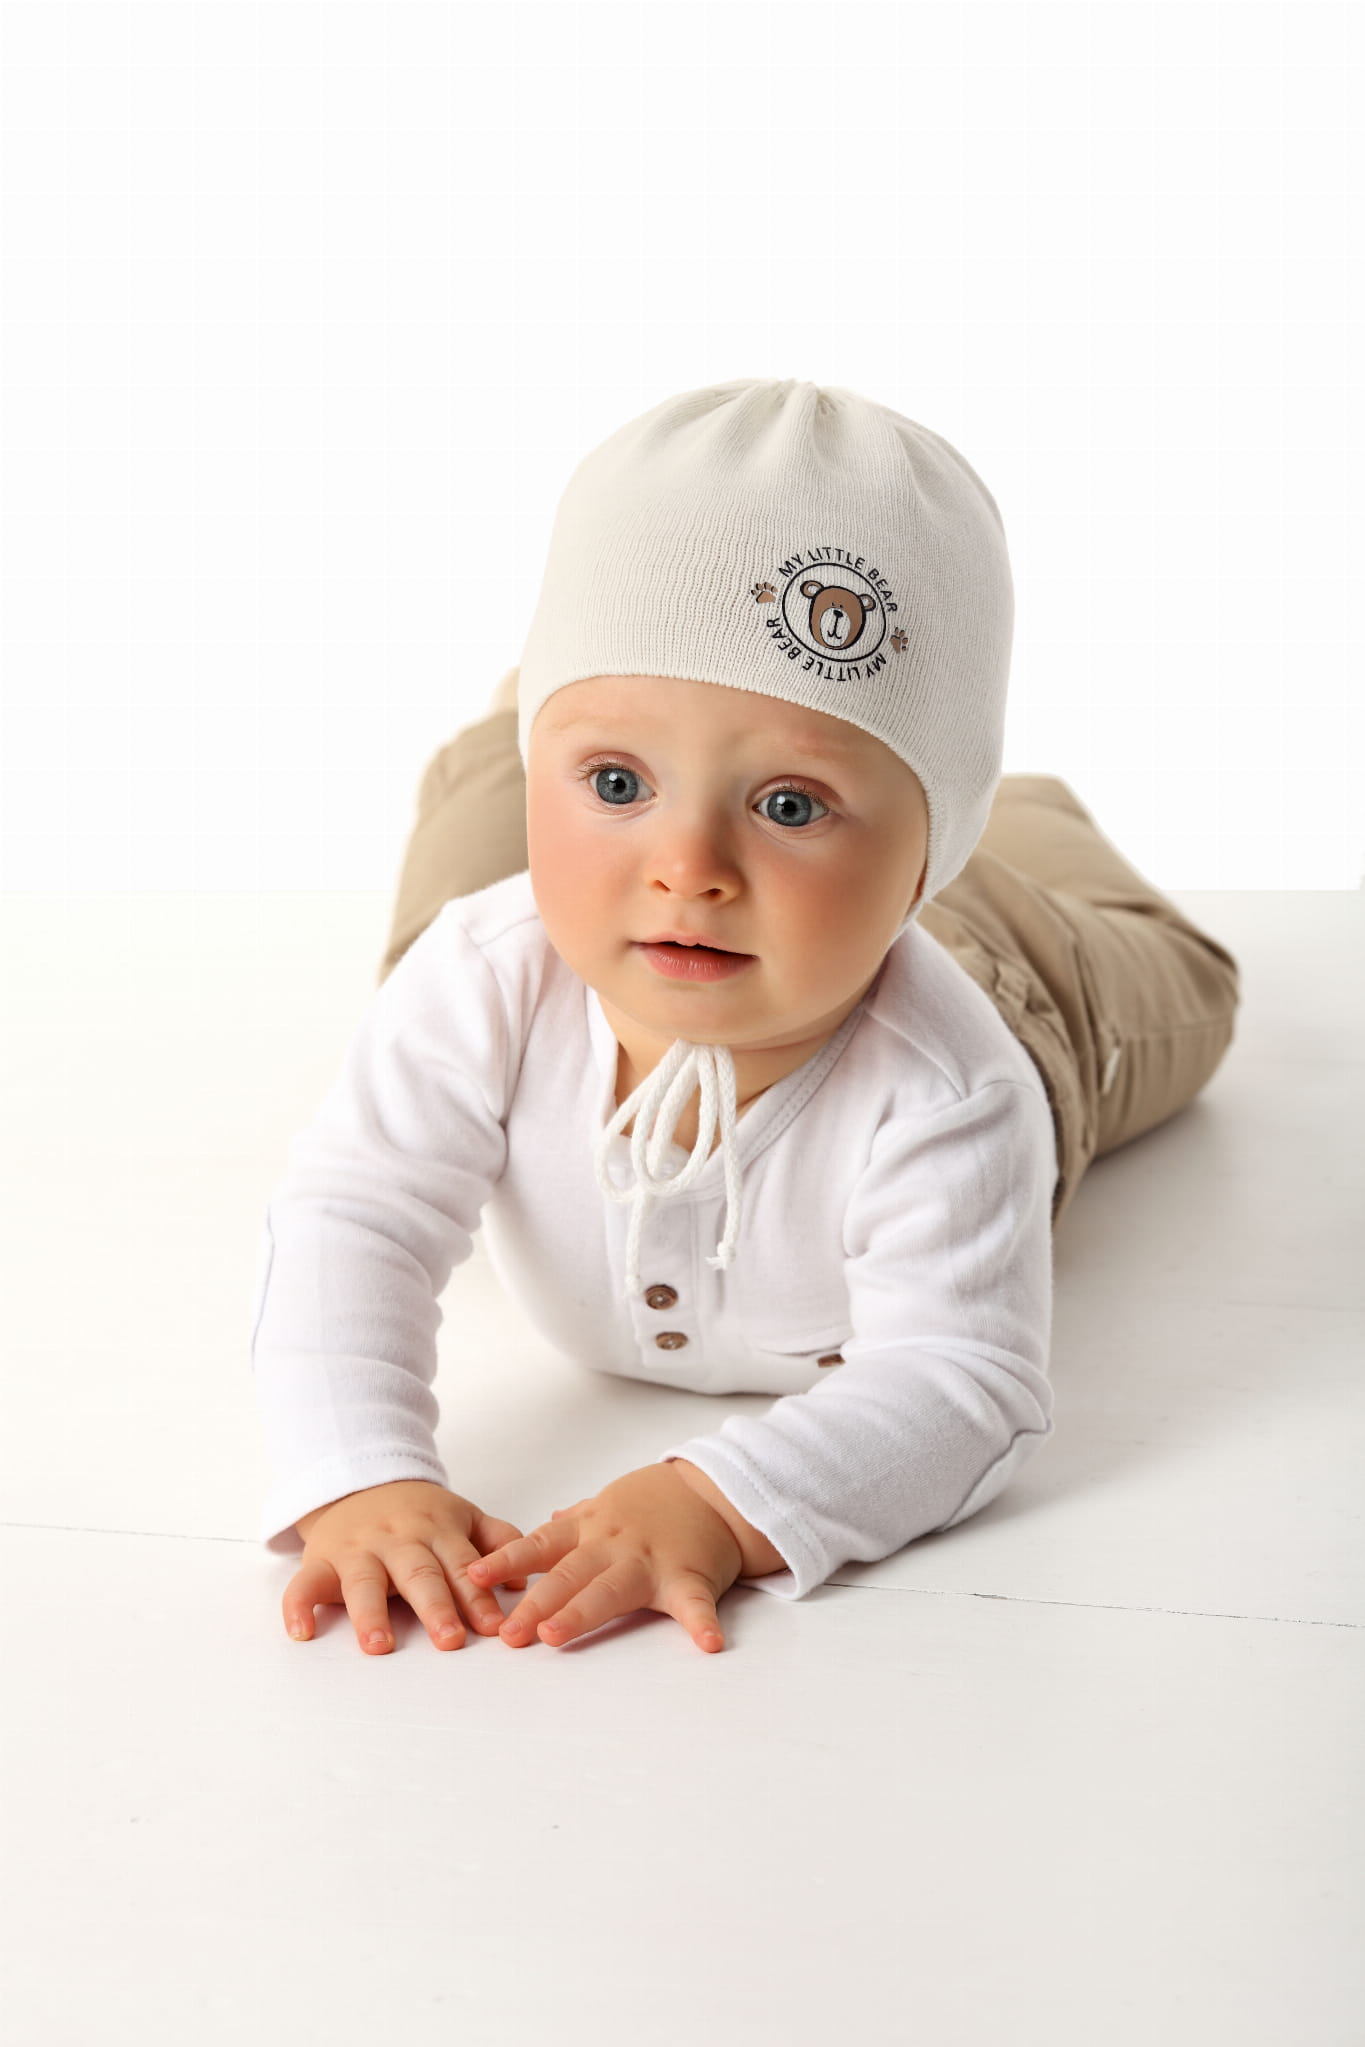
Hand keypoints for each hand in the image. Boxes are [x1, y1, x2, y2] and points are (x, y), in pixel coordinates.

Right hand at [283, 1479, 531, 1654]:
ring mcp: (357, 1550)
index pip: (462, 1565)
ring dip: (371, 1613)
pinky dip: (298, 1607)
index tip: (496, 1628)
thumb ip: (497, 1541)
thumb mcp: (462, 1515)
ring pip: (363, 1582)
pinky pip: (305, 1583)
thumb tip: (525, 1580)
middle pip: (418, 1573)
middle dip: (435, 1606)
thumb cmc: (418, 1511)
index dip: (480, 1597)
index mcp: (438, 1530)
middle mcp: (398, 1539)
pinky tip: (302, 1633)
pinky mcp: (321, 1560)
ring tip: (380, 1645)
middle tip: (450, 1640)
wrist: (357, 1479)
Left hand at [467, 1464, 746, 1652]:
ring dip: (583, 1612)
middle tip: (507, 1633)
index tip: (474, 1577)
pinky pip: (695, 1603)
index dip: (506, 1562)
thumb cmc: (658, 1501)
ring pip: (611, 1588)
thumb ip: (575, 1521)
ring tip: (556, 1637)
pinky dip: (700, 1623)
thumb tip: (547, 1524)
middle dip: (534, 1604)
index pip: (541, 1546)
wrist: (713, 1489)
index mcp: (591, 1530)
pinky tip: (707, 1644)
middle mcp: (613, 1544)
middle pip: (568, 1575)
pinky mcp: (690, 1576)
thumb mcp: (608, 1503)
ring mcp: (651, 1560)